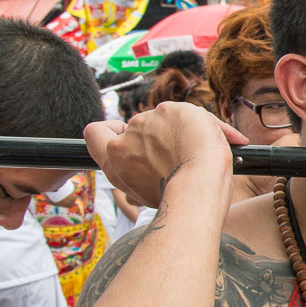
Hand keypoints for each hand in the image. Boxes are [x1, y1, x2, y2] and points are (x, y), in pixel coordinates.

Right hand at [84, 102, 247, 208]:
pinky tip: (211, 140)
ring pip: (165, 121)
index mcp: (114, 162)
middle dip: (160, 137)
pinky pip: (187, 115)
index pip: (94, 133)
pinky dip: (202, 125)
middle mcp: (124, 141)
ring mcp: (144, 123)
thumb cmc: (180, 196)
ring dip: (181, 131)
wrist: (199, 187)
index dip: (110, 129)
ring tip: (198, 152)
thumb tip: (162, 157)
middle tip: (179, 155)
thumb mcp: (150, 189)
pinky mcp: (168, 110)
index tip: (125, 134)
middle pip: (140, 129)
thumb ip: (144, 165)